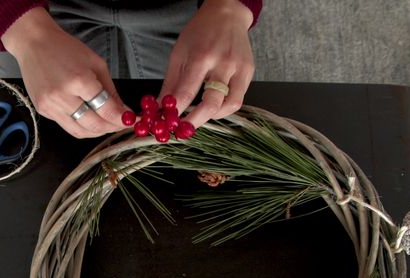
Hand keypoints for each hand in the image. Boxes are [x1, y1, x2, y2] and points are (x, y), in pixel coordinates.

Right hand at [3, 8, 130, 138]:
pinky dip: (81, 126)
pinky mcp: (43, 111)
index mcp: (79, 80)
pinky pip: (67, 126)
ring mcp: (50, 106)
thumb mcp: (96, 63)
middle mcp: (62, 96)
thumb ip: (110, 91)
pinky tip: (89, 119)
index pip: (106, 110)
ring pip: (80, 132)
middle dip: (112, 127)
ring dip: (97, 131)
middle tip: (121, 124)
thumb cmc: (65, 48)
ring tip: (106, 124)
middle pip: (94, 125)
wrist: (34, 43)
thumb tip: (123, 111)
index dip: (122, 119)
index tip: (133, 120)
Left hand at [160, 0, 255, 127]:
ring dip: (212, 117)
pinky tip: (214, 105)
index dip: (176, 112)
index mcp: (201, 56)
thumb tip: (160, 107)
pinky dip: (224, 108)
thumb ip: (171, 83)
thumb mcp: (179, 53)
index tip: (168, 124)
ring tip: (200, 115)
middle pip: (211, 104)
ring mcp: (239, 68)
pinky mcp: (249, 72)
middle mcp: (223, 63)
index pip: (187, 92)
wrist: (227, 15)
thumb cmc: (200, 32)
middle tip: (184, 130)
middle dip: (195, 121)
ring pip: (230, 106)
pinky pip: (238, 99)